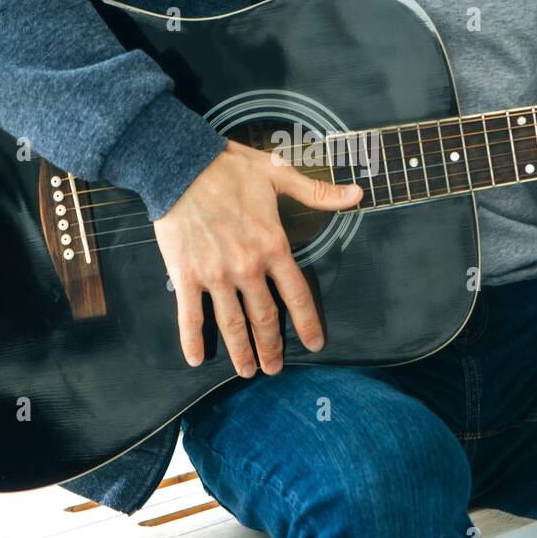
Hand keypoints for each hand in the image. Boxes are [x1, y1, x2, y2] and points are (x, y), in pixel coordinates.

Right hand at [154, 139, 363, 377]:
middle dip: (272, 347)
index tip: (315, 344)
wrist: (180, 166)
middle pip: (264, 318)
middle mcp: (247, 268)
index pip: (297, 295)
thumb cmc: (229, 168)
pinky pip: (190, 316)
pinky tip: (196, 359)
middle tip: (274, 369)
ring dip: (241, 352)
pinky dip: (192, 340)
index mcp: (272, 246)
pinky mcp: (186, 276)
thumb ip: (318, 192)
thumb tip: (356, 194)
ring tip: (247, 371)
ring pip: (232, 324)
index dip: (308, 323)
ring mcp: (216, 276)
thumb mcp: (278, 174)